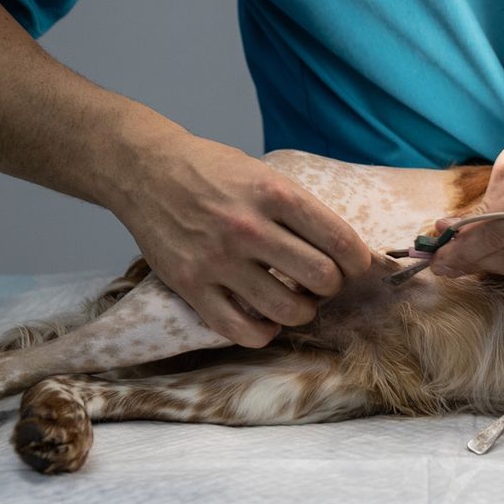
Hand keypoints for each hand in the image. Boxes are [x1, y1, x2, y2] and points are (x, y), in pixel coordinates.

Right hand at [108, 131, 376, 345]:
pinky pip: (241, 330)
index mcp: (274, 193)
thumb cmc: (214, 172)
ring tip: (295, 301)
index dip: (357, 262)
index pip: (341, 241)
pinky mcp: (190, 285)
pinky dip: (263, 332)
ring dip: (301, 312)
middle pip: (321, 278)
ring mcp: (217, 259)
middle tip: (321, 283)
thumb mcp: (265, 174)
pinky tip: (264, 319)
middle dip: (331, 287)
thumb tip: (346, 253)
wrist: (146, 170)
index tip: (352, 266)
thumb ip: (301, 210)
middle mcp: (248, 227)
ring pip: (287, 310)